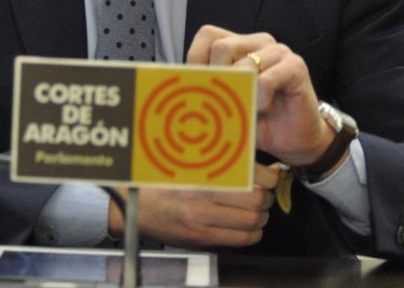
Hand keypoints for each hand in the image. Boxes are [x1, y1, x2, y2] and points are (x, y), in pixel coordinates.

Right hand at [107, 163, 279, 247]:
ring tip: (258, 209)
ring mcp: (202, 221)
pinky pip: (240, 239)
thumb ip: (217, 164)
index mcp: (201, 173)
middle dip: (267, 196)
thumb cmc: (159, 181)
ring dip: (262, 216)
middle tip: (265, 192)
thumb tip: (253, 164)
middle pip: (256, 199)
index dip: (268, 177)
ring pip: (252, 221)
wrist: (133, 205)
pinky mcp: (200, 238)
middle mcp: (202, 198)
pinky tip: (249, 227)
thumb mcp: (187, 163)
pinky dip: (252, 233)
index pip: (251, 176)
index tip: (270, 176)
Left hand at [186, 25, 335, 166]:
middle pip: (221, 46)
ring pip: (244, 62)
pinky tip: (263, 108)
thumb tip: (178, 93)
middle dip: (215, 79)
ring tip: (244, 109)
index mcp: (239, 46)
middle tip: (220, 103)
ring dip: (239, 92)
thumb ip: (208, 93)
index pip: (208, 36)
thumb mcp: (226, 106)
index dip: (196, 60)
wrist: (295, 139)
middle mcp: (257, 43)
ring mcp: (278, 51)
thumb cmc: (259, 120)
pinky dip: (260, 97)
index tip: (193, 88)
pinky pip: (267, 78)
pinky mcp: (295, 66)